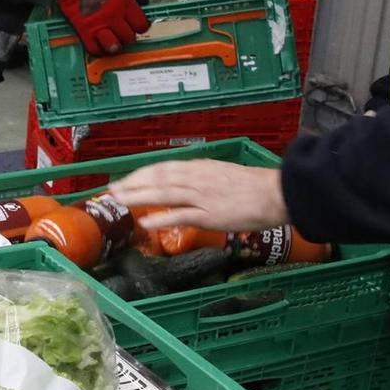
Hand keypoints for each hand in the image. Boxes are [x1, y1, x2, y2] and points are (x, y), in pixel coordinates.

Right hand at [26, 0, 147, 53]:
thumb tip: (144, 1)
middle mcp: (114, 16)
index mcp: (125, 2)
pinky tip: (99, 43)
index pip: (142, 25)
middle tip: (121, 31)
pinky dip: (99, 49)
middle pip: (129, 38)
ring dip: (115, 45)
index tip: (135, 24)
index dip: (140, 26)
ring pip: (114, 46)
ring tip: (112, 41)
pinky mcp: (83, 30)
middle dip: (128, 36)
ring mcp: (98, 25)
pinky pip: (94, 49)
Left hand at [107, 162, 288, 232]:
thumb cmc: (254, 187)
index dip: (142, 174)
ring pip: (164, 193)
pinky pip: (181, 215)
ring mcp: (202, 196)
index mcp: (200, 167)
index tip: (125, 180)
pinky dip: (162, 217)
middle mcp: (197, 178)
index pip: (163, 168)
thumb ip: (202, 178)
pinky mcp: (210, 214)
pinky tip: (146, 222)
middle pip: (158, 178)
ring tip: (120, 201)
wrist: (276, 193)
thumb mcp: (223, 174)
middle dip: (133, 184)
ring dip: (139, 196)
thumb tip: (184, 183)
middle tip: (112, 191)